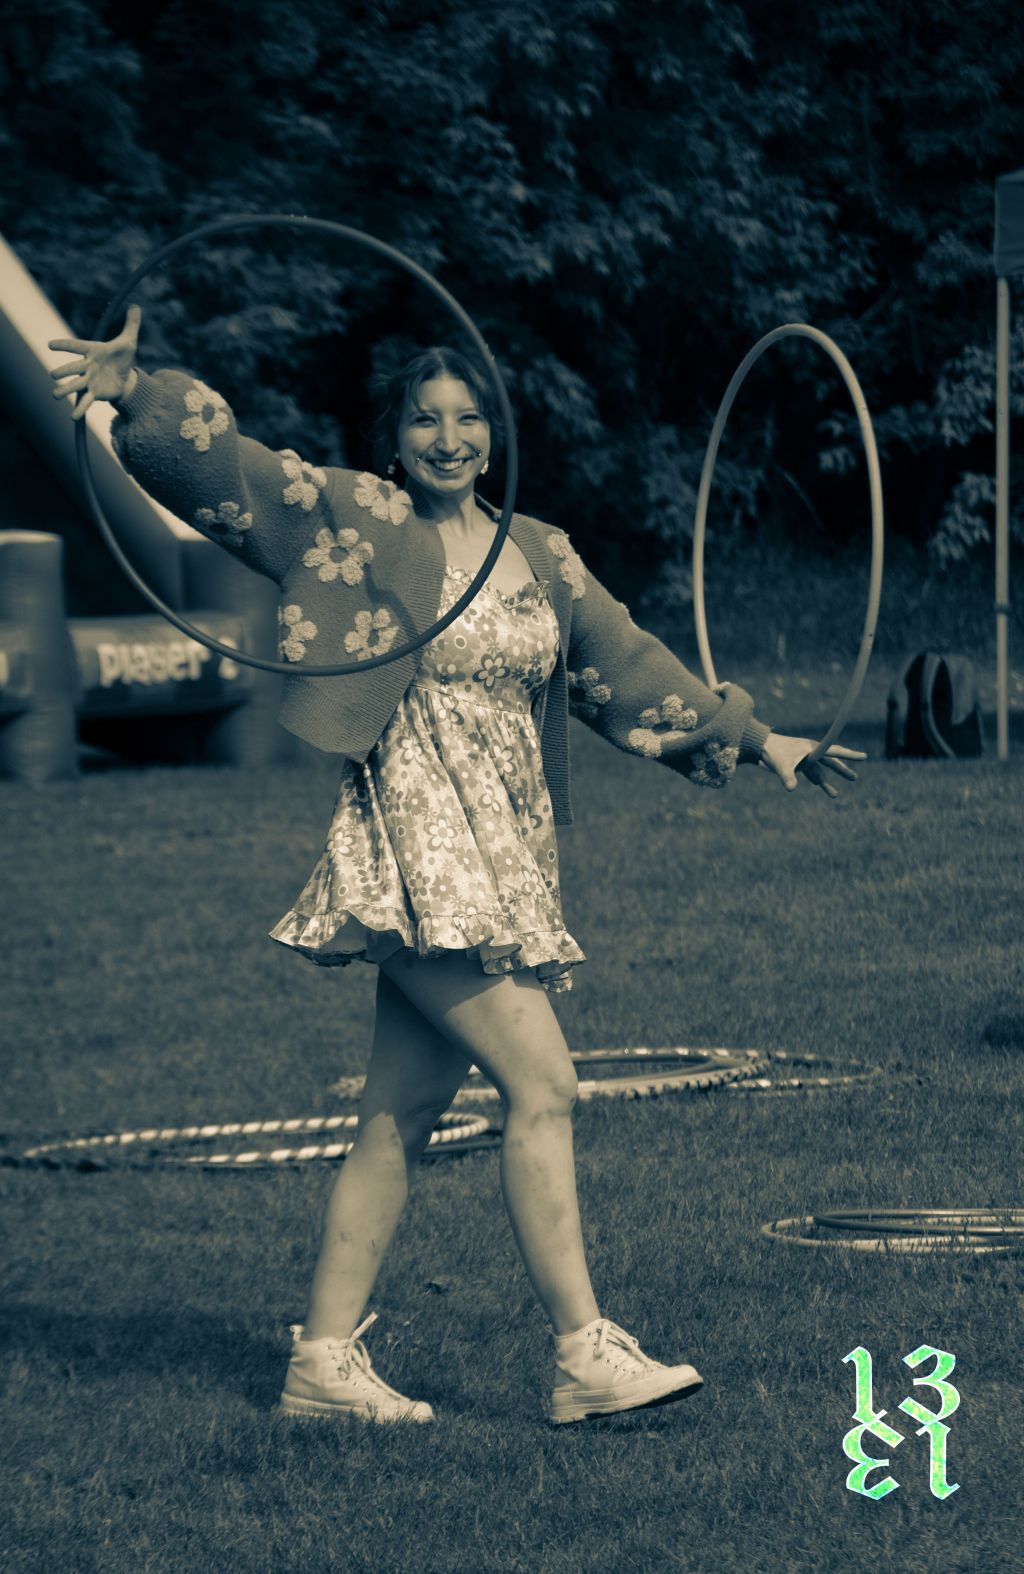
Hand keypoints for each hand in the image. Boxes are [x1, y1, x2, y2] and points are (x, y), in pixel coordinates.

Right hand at [48, 304, 142, 419]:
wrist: (126, 378)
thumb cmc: (122, 358)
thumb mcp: (129, 341)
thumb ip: (131, 324)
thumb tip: (136, 306)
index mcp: (93, 351)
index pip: (77, 346)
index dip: (64, 345)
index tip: (50, 344)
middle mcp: (88, 366)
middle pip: (74, 368)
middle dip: (64, 371)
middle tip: (53, 375)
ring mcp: (89, 380)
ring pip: (75, 385)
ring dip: (65, 390)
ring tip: (54, 395)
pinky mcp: (94, 393)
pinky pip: (86, 401)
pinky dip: (80, 409)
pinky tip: (73, 417)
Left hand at [759, 731, 865, 798]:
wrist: (760, 745)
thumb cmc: (772, 752)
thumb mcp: (781, 765)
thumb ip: (787, 777)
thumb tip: (791, 789)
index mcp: (812, 748)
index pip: (835, 752)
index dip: (850, 755)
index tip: (864, 757)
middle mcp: (811, 751)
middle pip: (830, 762)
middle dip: (842, 770)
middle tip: (854, 778)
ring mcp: (804, 757)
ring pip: (820, 770)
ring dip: (827, 782)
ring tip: (834, 796)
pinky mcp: (797, 763)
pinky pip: (810, 772)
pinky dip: (816, 779)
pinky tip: (821, 786)